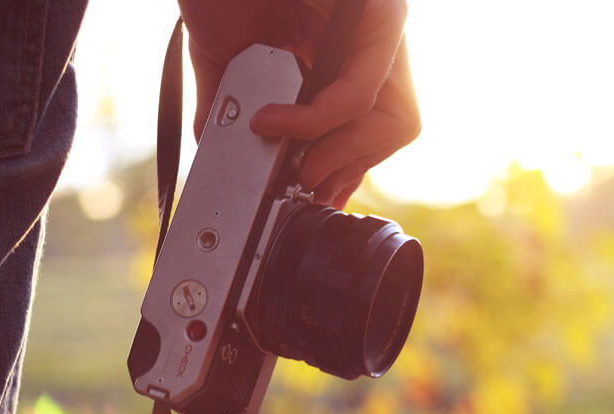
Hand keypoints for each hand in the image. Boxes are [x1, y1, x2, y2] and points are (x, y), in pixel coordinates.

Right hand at [180, 0, 419, 209]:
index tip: (310, 195)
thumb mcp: (223, 62)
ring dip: (342, 157)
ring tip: (295, 169)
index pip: (368, 128)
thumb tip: (218, 153)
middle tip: (302, 186)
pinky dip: (317, 122)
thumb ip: (229, 109)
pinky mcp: (376, 14)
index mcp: (340, 58)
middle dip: (348, 170)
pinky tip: (273, 123)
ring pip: (397, 120)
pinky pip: (361, 91)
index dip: (345, 170)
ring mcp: (377, 30)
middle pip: (394, 131)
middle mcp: (368, 46)